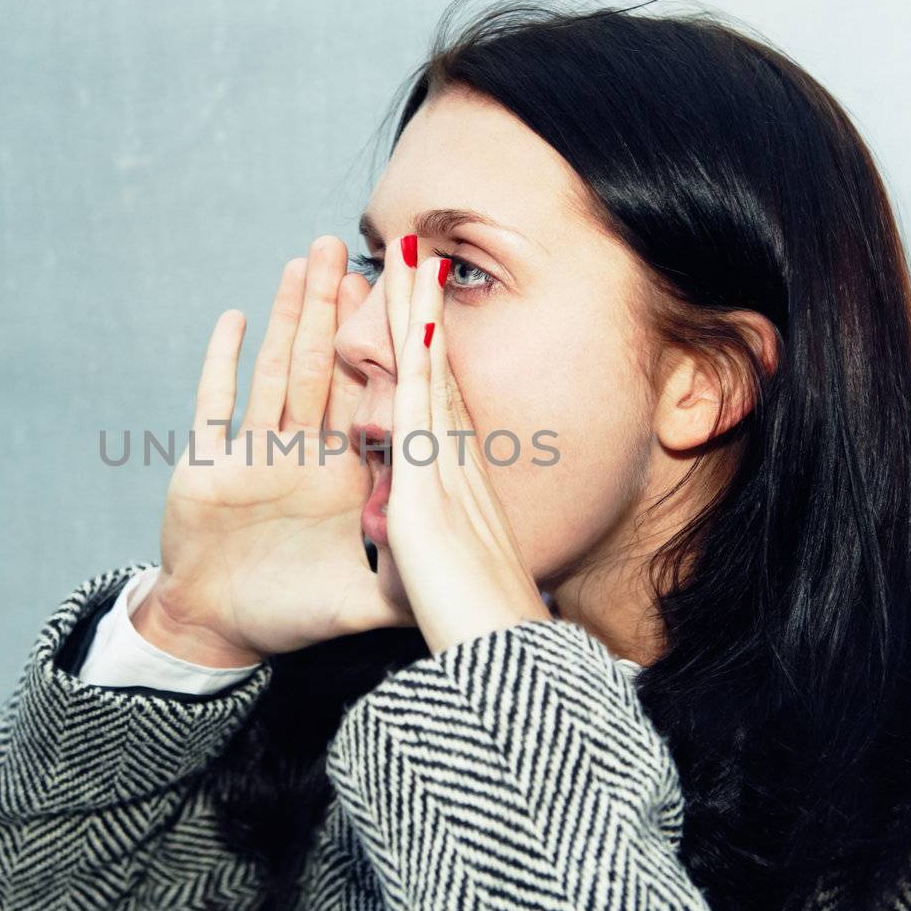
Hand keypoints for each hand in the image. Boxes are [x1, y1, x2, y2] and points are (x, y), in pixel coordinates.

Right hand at [144, 237, 413, 665]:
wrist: (217, 628)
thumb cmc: (286, 613)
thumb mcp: (360, 603)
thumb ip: (410, 587)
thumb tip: (470, 584)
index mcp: (340, 475)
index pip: (371, 400)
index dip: (391, 351)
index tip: (413, 300)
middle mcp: (300, 451)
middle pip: (325, 366)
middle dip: (338, 308)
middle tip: (356, 249)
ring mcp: (254, 451)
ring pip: (278, 369)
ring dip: (291, 316)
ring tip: (307, 261)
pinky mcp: (209, 463)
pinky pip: (216, 403)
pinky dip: (223, 362)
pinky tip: (235, 320)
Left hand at [382, 250, 546, 653]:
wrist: (497, 660)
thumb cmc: (475, 626)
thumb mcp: (445, 573)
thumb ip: (428, 547)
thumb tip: (413, 539)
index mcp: (456, 483)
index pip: (437, 400)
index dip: (427, 349)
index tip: (417, 306)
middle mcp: (458, 464)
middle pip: (436, 369)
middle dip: (424, 309)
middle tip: (416, 250)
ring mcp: (448, 471)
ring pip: (432, 372)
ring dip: (422, 311)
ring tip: (413, 252)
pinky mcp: (431, 489)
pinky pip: (424, 410)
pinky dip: (422, 361)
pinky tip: (418, 316)